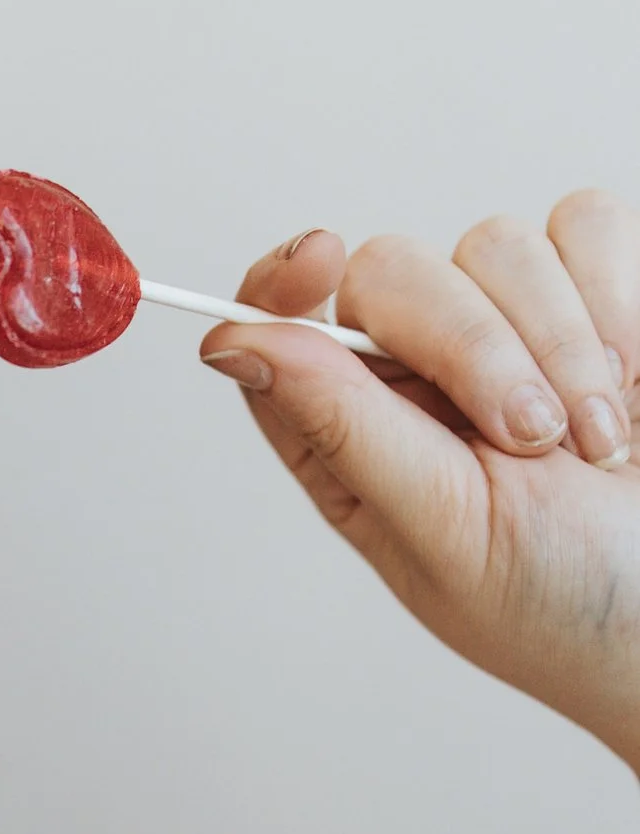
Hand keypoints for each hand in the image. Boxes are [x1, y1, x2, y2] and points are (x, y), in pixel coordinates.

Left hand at [200, 194, 639, 767]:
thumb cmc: (562, 605)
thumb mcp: (443, 531)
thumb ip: (344, 426)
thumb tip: (233, 345)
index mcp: (353, 433)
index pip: (281, 323)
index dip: (284, 282)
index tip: (320, 260)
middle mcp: (420, 370)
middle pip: (392, 270)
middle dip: (473, 349)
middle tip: (533, 441)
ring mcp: (512, 324)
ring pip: (498, 245)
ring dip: (563, 347)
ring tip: (597, 445)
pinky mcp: (599, 292)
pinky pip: (588, 227)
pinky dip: (619, 304)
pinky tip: (633, 387)